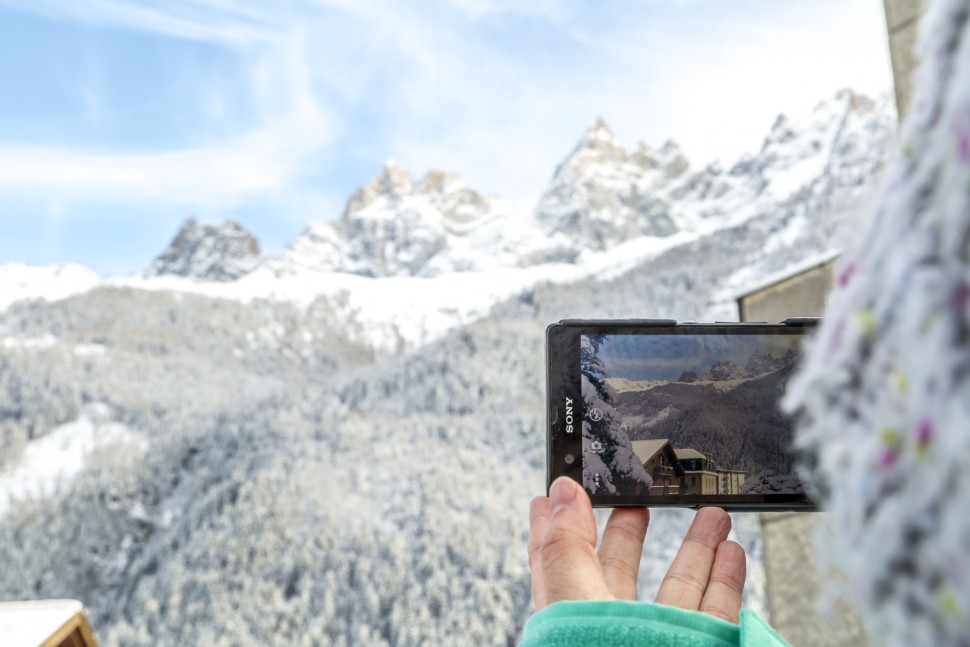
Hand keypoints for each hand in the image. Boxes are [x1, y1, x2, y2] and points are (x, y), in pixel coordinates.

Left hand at [527, 476, 745, 623]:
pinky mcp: (696, 646)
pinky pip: (714, 611)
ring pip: (677, 585)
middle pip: (620, 567)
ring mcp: (655, 638)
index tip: (566, 487)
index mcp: (571, 615)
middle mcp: (612, 627)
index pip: (560, 558)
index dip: (561, 521)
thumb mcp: (572, 601)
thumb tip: (561, 493)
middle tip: (642, 497)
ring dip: (697, 545)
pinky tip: (731, 551)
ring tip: (712, 512)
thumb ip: (566, 548)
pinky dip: (726, 580)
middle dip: (634, 525)